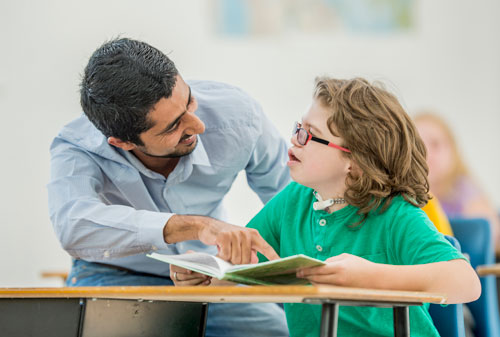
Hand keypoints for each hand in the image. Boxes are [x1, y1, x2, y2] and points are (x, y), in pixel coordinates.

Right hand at [163, 215, 278, 264]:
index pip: (267, 248)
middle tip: (230, 254)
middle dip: (237, 263)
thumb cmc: (227, 237)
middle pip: (246, 261)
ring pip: (235, 260)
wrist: (209, 226)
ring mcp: (236, 234)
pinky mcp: (224, 237)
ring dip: (228, 259)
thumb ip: (250, 251)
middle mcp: (247, 234)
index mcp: (254, 235)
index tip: (284, 264)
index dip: (275, 258)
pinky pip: (225, 256)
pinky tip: (219, 249)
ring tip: (225, 250)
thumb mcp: (241, 242)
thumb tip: (255, 262)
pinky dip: (221, 257)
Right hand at [170, 250, 211, 285]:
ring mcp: (178, 284)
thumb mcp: (191, 255)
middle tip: (205, 274)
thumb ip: (191, 255)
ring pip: (188, 284)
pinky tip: (207, 281)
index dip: (183, 269)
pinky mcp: (185, 289)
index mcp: (173, 266)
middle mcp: (174, 276)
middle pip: (183, 276)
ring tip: (208, 277)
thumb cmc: (192, 260)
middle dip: (195, 275)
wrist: (194, 266)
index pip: (175, 267)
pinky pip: (193, 289)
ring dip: (200, 280)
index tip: (190, 271)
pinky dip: (201, 285)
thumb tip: (196, 259)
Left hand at [296, 253, 376, 286]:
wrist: (376, 279)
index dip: (308, 269)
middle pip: (318, 278)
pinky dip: (321, 285)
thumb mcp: (346, 257)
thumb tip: (321, 263)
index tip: (300, 269)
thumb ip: (332, 260)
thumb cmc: (361, 265)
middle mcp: (338, 278)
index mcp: (339, 267)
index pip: (319, 269)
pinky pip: (328, 288)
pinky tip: (316, 282)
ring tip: (306, 277)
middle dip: (307, 276)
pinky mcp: (342, 291)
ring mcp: (340, 286)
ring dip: (313, 281)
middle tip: (299, 274)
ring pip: (321, 285)